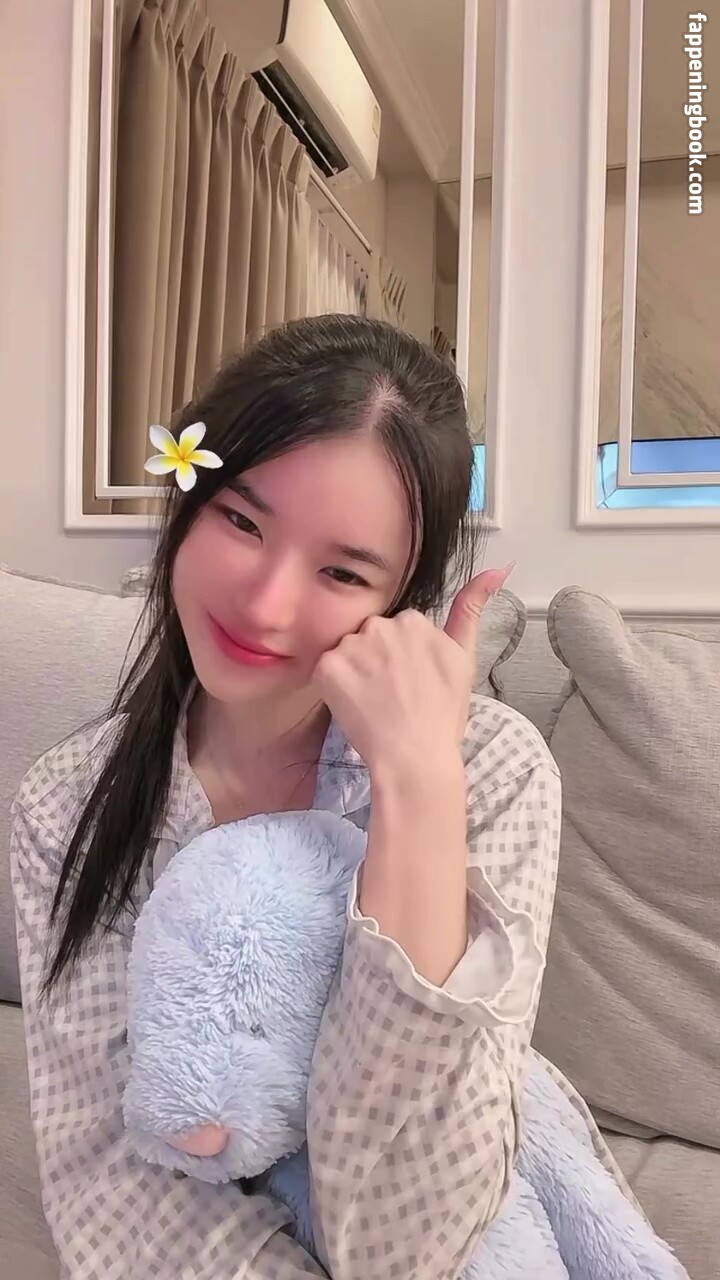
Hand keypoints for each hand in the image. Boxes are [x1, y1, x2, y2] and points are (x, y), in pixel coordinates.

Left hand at [313, 565, 513, 771]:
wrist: (414, 757)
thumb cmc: (442, 714)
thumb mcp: (465, 658)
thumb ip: (473, 608)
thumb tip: (499, 566)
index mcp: (414, 620)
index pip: (398, 631)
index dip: (404, 659)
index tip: (412, 682)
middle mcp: (381, 625)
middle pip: (371, 637)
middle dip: (378, 660)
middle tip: (393, 695)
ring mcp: (351, 646)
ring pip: (347, 652)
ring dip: (355, 672)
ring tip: (374, 702)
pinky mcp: (327, 667)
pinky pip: (325, 670)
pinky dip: (334, 688)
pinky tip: (354, 706)